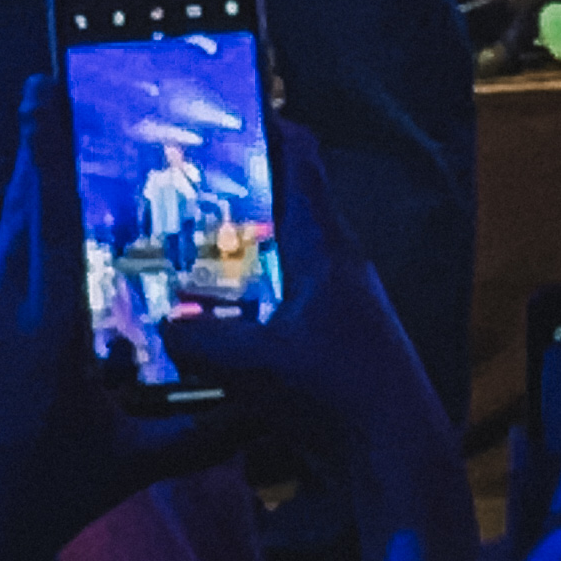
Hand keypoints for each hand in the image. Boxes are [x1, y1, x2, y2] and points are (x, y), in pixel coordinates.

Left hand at [0, 76, 237, 560]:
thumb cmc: (49, 503)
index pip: (55, 215)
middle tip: (37, 101)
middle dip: (29, 160)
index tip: (45, 88)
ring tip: (16, 228)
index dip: (51, 145)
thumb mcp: (131, 461)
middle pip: (14, 216)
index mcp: (52, 330)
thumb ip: (203, 429)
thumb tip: (266, 406)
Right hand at [161, 126, 472, 560]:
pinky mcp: (336, 341)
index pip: (299, 154)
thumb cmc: (339, 392)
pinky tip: (218, 316)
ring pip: (285, 251)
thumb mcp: (258, 366)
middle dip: (238, 188)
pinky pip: (286, 296)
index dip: (265, 122)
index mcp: (323, 242)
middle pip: (286, 200)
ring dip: (245, 245)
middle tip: (182, 180)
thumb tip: (160, 328)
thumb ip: (203, 343)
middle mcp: (336, 260)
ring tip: (188, 246)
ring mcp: (339, 301)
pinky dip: (254, 292)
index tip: (221, 105)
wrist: (400, 455)